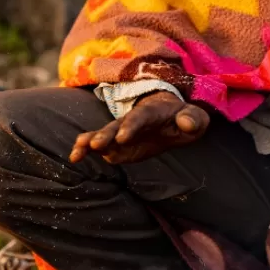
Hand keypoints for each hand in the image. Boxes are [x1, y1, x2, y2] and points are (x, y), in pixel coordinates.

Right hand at [69, 92, 208, 165]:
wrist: (171, 118)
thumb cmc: (183, 118)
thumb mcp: (195, 117)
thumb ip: (193, 119)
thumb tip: (187, 123)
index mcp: (151, 113)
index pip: (141, 118)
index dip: (132, 126)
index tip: (123, 137)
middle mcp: (132, 121)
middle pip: (117, 126)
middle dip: (106, 134)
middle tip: (95, 144)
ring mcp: (121, 132)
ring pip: (103, 135)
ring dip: (90, 142)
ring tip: (77, 152)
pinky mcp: (115, 144)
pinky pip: (97, 146)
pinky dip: (85, 150)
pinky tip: (75, 157)